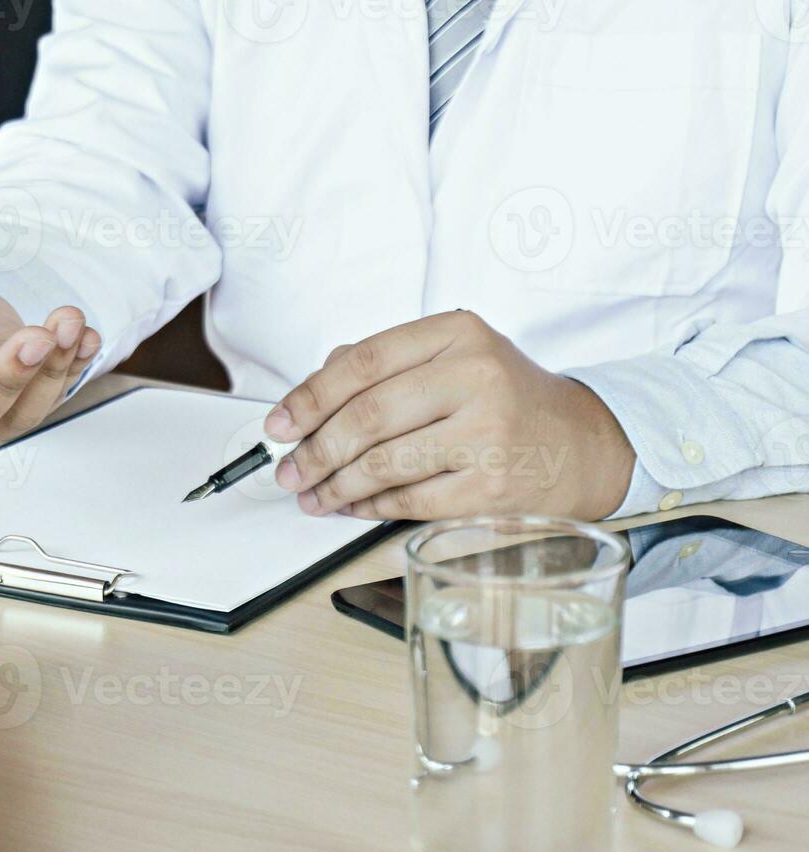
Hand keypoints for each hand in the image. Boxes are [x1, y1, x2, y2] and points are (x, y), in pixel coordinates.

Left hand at [264, 312, 636, 520]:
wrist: (584, 444)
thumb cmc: (504, 400)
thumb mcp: (453, 358)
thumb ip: (383, 367)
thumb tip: (307, 400)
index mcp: (459, 334)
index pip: (364, 361)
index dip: (309, 395)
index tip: (277, 424)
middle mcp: (476, 377)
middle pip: (368, 416)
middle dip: (314, 449)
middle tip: (287, 469)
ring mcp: (487, 434)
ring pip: (383, 463)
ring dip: (334, 485)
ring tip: (310, 495)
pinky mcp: (490, 488)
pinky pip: (408, 501)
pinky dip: (368, 507)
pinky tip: (350, 507)